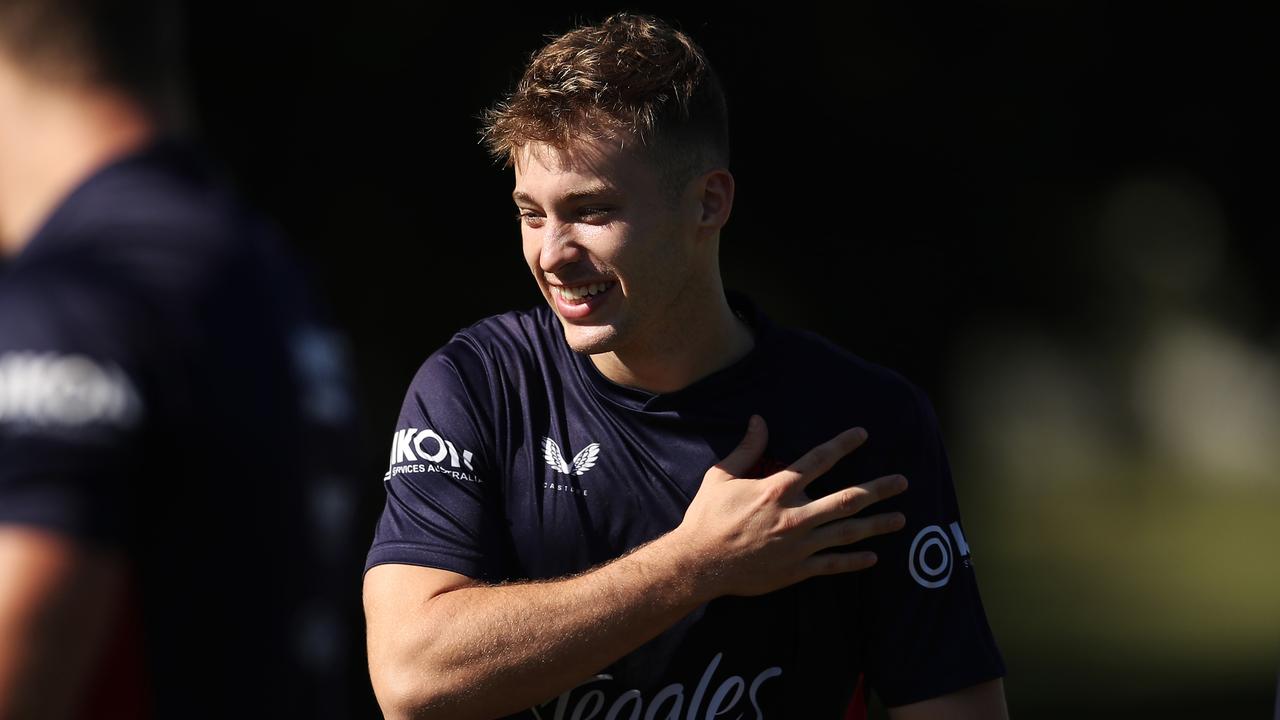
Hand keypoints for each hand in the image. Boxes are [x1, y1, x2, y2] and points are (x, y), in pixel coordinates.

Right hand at [673, 414, 907, 597]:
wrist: (699, 563)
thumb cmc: (708, 518)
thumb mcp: (721, 476)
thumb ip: (746, 448)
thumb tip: (759, 420)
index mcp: (777, 489)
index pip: (818, 460)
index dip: (842, 445)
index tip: (862, 434)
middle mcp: (795, 515)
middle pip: (847, 499)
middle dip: (878, 489)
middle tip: (903, 482)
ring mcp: (799, 545)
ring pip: (847, 532)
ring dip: (877, 525)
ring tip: (901, 519)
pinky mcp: (797, 570)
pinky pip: (833, 565)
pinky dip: (854, 561)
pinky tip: (873, 557)